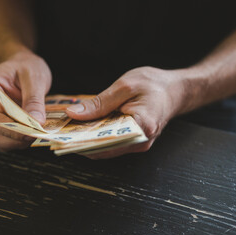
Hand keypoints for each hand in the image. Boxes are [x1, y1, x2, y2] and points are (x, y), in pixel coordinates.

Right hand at [0, 50, 51, 150]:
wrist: (23, 66)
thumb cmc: (26, 67)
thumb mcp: (34, 77)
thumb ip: (34, 100)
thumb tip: (36, 122)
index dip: (11, 128)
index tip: (33, 131)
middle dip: (15, 138)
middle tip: (38, 133)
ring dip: (15, 142)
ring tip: (35, 133)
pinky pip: (1, 141)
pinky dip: (15, 142)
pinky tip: (30, 133)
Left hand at [66, 66, 185, 158]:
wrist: (176, 90)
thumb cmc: (154, 84)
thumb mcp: (125, 86)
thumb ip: (99, 103)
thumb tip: (74, 114)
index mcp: (142, 127)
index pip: (105, 141)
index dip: (81, 141)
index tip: (62, 138)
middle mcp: (140, 141)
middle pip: (103, 148)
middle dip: (80, 142)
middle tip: (59, 133)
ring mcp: (137, 144)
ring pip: (105, 148)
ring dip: (86, 140)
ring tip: (67, 131)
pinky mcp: (133, 141)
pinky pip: (111, 143)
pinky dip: (96, 137)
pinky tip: (83, 128)